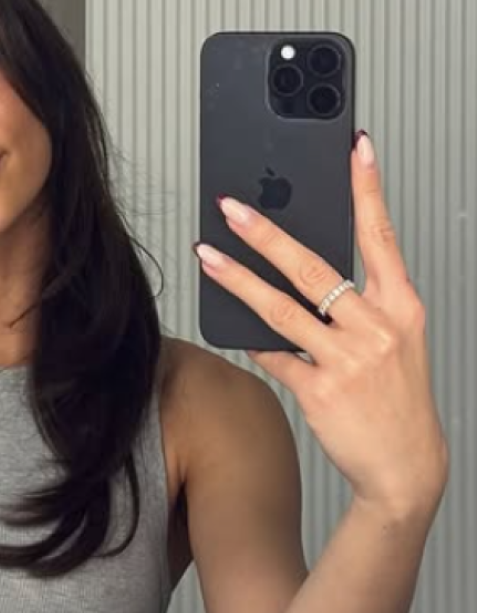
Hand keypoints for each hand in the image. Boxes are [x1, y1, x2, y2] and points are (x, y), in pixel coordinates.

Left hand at [194, 132, 448, 515]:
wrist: (406, 465)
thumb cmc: (396, 396)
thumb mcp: (395, 339)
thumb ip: (357, 302)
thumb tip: (301, 266)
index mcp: (401, 306)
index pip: (382, 235)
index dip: (368, 188)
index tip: (357, 147)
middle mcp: (377, 327)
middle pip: (313, 267)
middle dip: (266, 232)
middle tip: (231, 207)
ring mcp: (349, 359)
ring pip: (281, 308)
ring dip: (237, 279)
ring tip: (207, 255)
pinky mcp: (321, 390)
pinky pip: (273, 355)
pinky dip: (251, 339)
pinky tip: (229, 323)